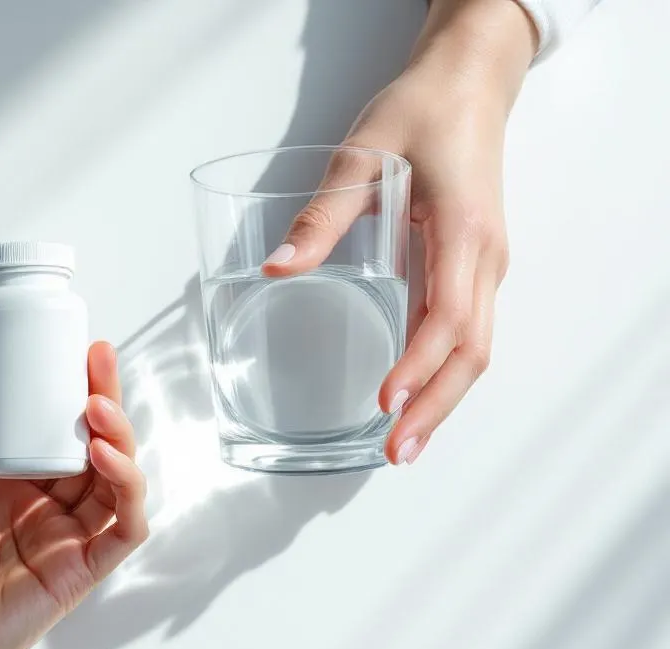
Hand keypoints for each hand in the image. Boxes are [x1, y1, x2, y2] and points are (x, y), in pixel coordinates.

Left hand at [0, 338, 147, 648]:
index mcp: (13, 487)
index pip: (59, 430)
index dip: (76, 391)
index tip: (78, 351)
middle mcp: (46, 511)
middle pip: (95, 449)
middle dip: (105, 402)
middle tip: (98, 362)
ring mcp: (66, 542)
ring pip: (117, 484)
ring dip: (119, 439)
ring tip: (99, 408)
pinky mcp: (80, 574)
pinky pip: (123, 530)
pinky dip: (126, 491)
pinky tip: (105, 457)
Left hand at [264, 0, 537, 464]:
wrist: (468, 82)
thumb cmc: (418, 112)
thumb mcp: (361, 155)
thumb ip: (319, 217)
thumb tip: (275, 269)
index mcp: (462, 231)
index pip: (447, 317)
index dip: (418, 367)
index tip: (386, 404)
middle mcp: (485, 257)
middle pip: (472, 351)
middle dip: (436, 407)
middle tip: (397, 453)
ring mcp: (487, 265)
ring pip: (477, 348)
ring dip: (444, 400)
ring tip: (405, 444)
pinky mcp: (476, 266)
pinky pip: (469, 331)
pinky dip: (446, 373)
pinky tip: (417, 399)